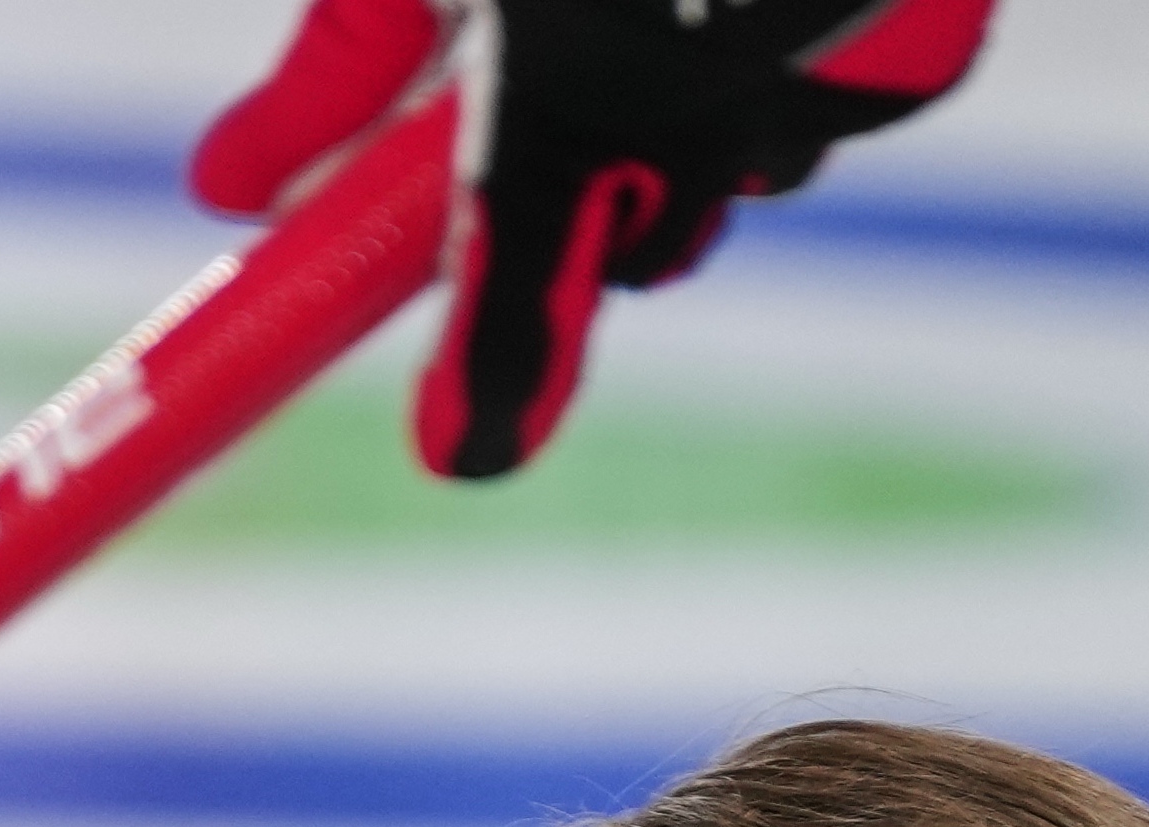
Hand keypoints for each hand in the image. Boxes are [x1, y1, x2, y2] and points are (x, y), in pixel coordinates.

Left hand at [191, 0, 992, 480]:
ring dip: (716, 107)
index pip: (513, 294)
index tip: (456, 453)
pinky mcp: (924, 65)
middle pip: (648, 251)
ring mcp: (824, 102)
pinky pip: (846, 101)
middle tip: (591, 99)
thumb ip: (343, 63)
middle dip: (614, 205)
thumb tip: (224, 187)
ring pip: (752, 165)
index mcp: (568, 103)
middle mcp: (704, 126)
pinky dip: (811, 51)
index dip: (488, 384)